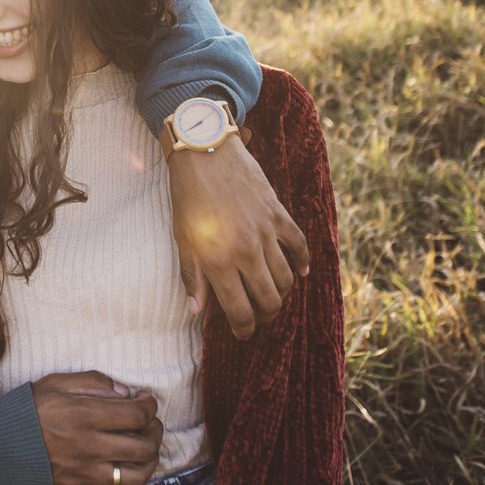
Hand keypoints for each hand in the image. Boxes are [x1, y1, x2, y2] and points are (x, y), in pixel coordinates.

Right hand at [31, 371, 162, 484]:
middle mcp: (89, 447)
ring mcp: (86, 472)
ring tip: (144, 446)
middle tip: (150, 422)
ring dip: (149, 460)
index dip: (150, 405)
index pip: (137, 415)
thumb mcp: (56, 383)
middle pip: (144, 447)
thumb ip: (93, 382)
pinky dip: (130, 479)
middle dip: (155, 431)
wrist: (0, 446)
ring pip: (138, 476)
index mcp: (84, 416)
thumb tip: (125, 392)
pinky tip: (127, 466)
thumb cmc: (29, 411)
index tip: (146, 398)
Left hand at [168, 133, 309, 338]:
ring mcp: (266, 232)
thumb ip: (192, 276)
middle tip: (259, 317)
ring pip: (286, 278)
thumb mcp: (181, 237)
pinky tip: (300, 273)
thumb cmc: (186, 196)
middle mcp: (246, 251)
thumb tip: (196, 310)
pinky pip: (299, 245)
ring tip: (272, 296)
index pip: (240, 310)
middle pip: (269, 300)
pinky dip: (303, 262)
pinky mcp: (279, 214)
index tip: (242, 333)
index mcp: (218, 260)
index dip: (244, 328)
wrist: (205, 151)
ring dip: (282, 293)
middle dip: (265, 316)